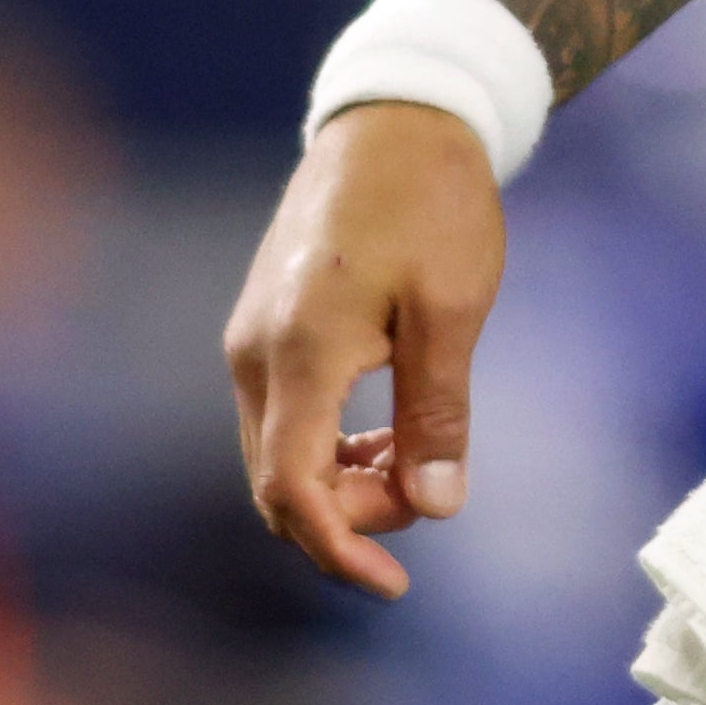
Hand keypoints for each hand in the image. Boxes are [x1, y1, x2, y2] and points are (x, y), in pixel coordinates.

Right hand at [221, 103, 504, 598]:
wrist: (397, 120)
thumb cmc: (433, 202)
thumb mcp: (454, 306)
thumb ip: (437, 409)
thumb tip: (435, 506)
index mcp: (298, 352)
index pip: (292, 489)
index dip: (339, 548)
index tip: (394, 584)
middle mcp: (254, 355)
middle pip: (279, 483)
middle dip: (350, 515)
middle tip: (430, 493)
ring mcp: (251, 341)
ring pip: (279, 455)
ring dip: (342, 481)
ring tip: (418, 456)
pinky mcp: (264, 328)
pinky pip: (283, 417)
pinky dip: (330, 445)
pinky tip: (389, 430)